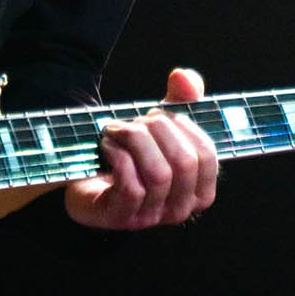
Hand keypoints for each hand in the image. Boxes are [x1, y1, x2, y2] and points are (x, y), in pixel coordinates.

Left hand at [63, 67, 217, 229]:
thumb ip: (180, 98)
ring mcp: (152, 217)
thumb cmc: (131, 153)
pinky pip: (132, 186)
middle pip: (184, 162)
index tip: (159, 114)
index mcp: (198, 189)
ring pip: (159, 175)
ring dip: (135, 141)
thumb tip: (184, 77)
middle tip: (135, 120)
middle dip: (157, 130)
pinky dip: (118, 156)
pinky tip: (107, 146)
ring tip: (117, 130)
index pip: (208, 155)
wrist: (86, 178)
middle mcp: (180, 208)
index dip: (184, 127)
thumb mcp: (161, 124)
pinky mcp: (122, 218)